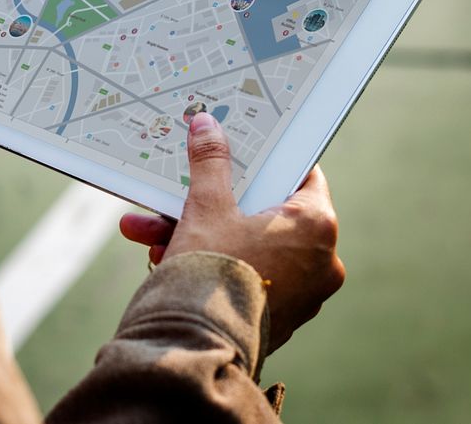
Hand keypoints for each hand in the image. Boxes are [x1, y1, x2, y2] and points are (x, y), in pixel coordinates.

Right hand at [119, 113, 345, 352]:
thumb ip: (210, 162)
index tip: (237, 153)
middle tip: (178, 192)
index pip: (298, 174)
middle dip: (208, 202)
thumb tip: (207, 124)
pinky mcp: (279, 315)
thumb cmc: (214, 272)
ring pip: (245, 244)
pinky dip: (210, 262)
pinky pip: (242, 273)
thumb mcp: (206, 206)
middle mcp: (321, 260)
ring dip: (196, 234)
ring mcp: (303, 292)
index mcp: (316, 225)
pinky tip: (164, 256)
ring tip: (150, 232)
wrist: (199, 346)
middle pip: (260, 211)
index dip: (264, 160)